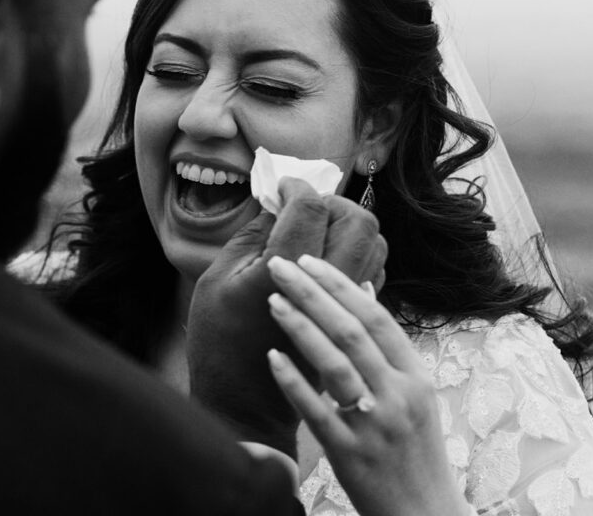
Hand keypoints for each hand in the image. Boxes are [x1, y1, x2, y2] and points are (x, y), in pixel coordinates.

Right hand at [187, 179, 384, 457]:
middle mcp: (325, 289)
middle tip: (304, 208)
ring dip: (349, 228)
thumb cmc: (220, 342)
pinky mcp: (354, 322)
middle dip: (334, 204)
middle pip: (359, 221)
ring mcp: (346, 308)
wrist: (245, 405)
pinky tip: (326, 262)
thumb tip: (279, 201)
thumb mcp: (217, 279)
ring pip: (375, 245)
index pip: (312, 207)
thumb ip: (252, 234)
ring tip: (316, 233)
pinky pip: (374, 271)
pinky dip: (356, 254)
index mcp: (283, 274)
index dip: (299, 187)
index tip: (283, 188)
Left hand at [265, 255, 469, 515]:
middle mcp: (399, 395)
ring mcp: (375, 425)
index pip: (376, 317)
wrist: (424, 514)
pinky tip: (272, 357)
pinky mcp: (350, 454)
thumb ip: (388, 345)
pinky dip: (294, 381)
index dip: (339, 284)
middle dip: (313, 293)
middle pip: (352, 331)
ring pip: (335, 365)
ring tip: (272, 301)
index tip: (308, 259)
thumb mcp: (415, 394)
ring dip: (301, 328)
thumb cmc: (414, 449)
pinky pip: (317, 411)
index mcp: (416, 377)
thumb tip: (364, 287)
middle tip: (280, 266)